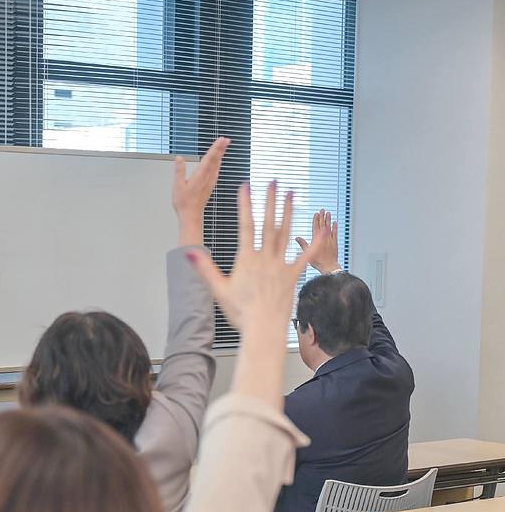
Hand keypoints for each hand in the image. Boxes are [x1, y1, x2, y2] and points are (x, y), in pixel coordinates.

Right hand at [173, 137, 230, 245]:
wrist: (191, 216)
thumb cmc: (184, 203)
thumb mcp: (177, 186)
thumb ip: (179, 171)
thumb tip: (179, 158)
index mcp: (200, 176)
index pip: (209, 158)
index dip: (216, 148)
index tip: (222, 139)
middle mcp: (207, 178)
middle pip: (215, 160)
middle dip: (221, 148)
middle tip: (226, 139)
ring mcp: (209, 182)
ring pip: (217, 165)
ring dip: (220, 155)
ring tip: (223, 148)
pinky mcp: (209, 187)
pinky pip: (215, 172)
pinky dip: (217, 165)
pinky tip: (217, 164)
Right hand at [189, 182, 321, 332]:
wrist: (263, 329)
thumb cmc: (240, 312)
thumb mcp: (218, 289)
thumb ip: (205, 269)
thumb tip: (189, 253)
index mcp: (247, 260)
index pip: (245, 226)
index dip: (246, 205)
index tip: (245, 186)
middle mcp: (265, 258)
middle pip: (268, 224)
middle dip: (270, 201)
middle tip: (274, 182)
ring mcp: (281, 265)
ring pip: (285, 234)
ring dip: (289, 212)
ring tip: (292, 194)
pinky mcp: (293, 275)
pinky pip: (305, 256)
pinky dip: (314, 243)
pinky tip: (322, 229)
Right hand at [296, 209, 340, 274]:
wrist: (329, 266)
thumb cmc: (318, 262)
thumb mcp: (307, 253)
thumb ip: (303, 244)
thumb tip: (297, 238)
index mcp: (316, 239)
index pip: (316, 226)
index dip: (316, 219)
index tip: (316, 214)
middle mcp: (324, 237)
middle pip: (322, 225)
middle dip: (322, 217)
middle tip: (322, 210)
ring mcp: (330, 239)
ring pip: (329, 227)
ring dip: (328, 220)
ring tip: (328, 213)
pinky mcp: (334, 243)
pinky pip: (335, 233)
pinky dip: (335, 227)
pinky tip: (335, 223)